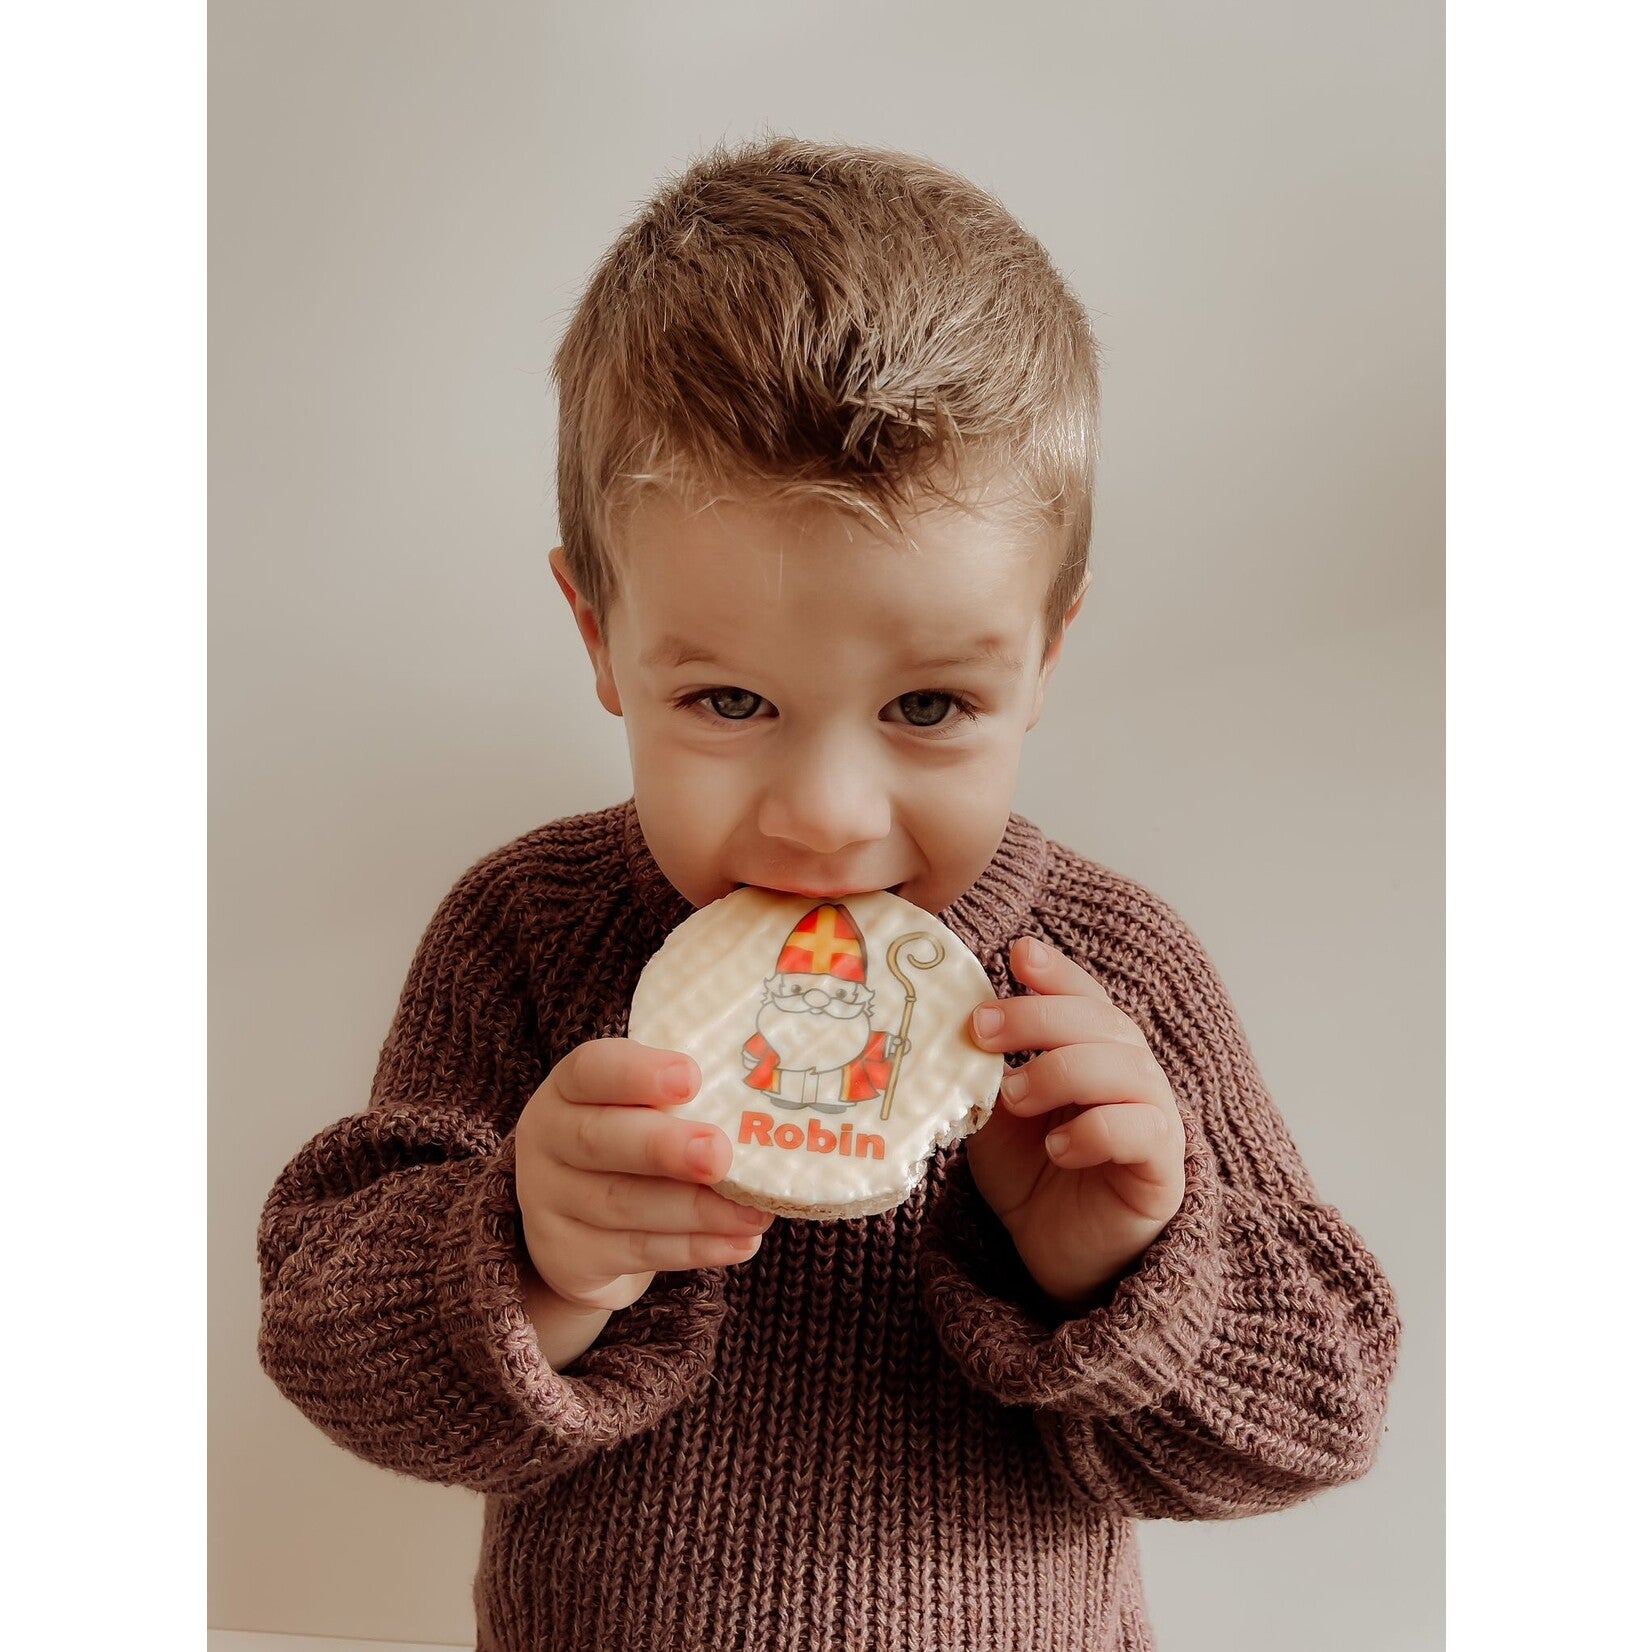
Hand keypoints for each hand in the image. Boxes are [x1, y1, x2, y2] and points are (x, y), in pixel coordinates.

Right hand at [515, 1037, 776, 1311]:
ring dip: (697, 1210)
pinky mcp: (569, 1257)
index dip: (638, 1073)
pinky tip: (739, 1242)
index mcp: (569, 1088)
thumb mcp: (637, 1109)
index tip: (691, 1076)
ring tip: (755, 1212)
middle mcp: (547, 1139)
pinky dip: (694, 1249)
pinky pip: (636, 1252)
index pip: (591, 1069)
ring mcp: (549, 1202)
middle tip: (719, 1153)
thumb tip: (765, 1098)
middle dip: (664, 1148)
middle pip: (599, 1141)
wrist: (574, 1224)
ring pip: (624, 1204)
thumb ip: (683, 1100)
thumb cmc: (628, 1142)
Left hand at [965, 937, 1186, 1312]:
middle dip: (1040, 1016)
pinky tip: (1058, 1147)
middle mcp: (1131, 1075)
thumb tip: (950, 1032)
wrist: (1053, 1256)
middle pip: (1104, 1022)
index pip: (1085, 997)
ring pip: (1127, 1067)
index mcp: (1091, 1052)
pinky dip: (1098, 1128)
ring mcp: (1154, 1120)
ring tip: (1015, 1097)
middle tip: (982, 1030)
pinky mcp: (1163, 1171)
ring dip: (1063, 1070)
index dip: (1057, 972)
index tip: (1018, 953)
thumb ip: (984, 1076)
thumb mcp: (992, 1118)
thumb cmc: (1030, 1176)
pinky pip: (1145, 1129)